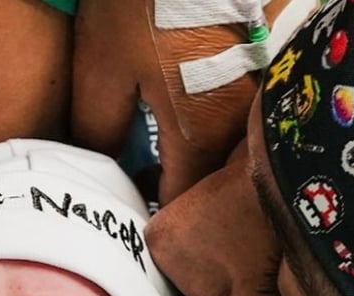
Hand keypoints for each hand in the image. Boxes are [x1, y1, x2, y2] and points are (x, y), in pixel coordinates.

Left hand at [71, 0, 305, 204]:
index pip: (179, 207)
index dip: (149, 216)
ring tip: (153, 152)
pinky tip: (175, 112)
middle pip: (206, 185)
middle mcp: (237, 127)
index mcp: (200, 138)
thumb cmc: (143, 4)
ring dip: (190, 160)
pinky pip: (229, 121)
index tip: (126, 211)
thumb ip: (101, 132)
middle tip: (135, 183)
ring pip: (221, 154)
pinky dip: (203, 128)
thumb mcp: (101, 71)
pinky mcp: (252, 72)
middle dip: (173, 191)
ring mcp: (251, 98)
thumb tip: (106, 167)